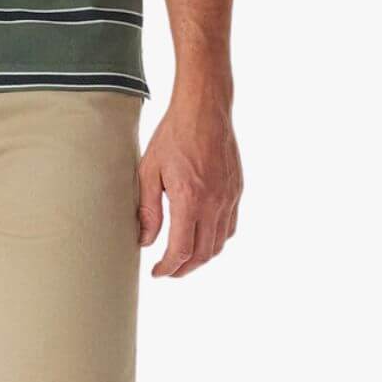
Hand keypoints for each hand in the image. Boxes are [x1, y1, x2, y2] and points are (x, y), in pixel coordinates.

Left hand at [136, 93, 242, 277]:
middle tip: (168, 270)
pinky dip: (217, 240)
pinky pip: (230, 226)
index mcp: (190, 199)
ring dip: (202, 257)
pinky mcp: (236, 190)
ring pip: (219, 244)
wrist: (204, 109)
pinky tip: (203, 236)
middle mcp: (214, 203)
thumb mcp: (150, 170)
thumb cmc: (173, 135)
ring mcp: (229, 198)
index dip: (168, 267)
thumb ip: (148, 209)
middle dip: (184, 268)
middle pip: (203, 254)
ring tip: (184, 258)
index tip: (157, 272)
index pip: (181, 250)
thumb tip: (145, 241)